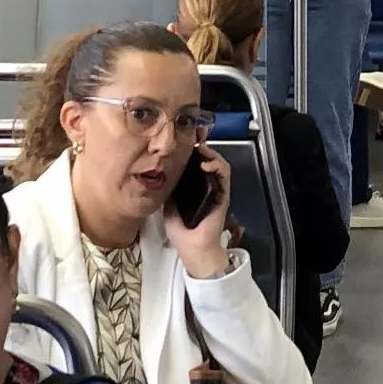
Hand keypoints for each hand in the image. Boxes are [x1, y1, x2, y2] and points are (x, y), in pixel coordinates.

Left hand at [165, 150, 235, 277]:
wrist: (192, 246)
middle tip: (192, 136)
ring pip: (218, 162)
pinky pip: (224, 175)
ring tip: (199, 149)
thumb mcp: (166, 202)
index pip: (193, 161)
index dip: (190, 148)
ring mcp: (215, 188)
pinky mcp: (223, 194)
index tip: (183, 138)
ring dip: (210, 153)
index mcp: (191, 185)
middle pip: (206, 158)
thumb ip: (167, 186)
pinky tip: (206, 164)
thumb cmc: (180, 230)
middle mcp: (204, 184)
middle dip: (200, 145)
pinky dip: (218, 166)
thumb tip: (158, 170)